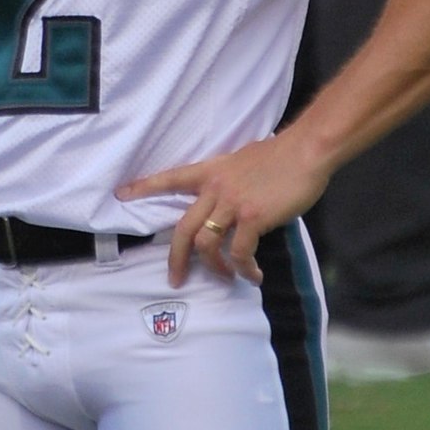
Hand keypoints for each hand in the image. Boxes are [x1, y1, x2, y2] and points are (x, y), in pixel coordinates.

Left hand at [116, 133, 329, 287]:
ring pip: (208, 245)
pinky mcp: (253, 217)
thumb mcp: (245, 162)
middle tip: (176, 279)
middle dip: (176, 258)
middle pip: (183, 228)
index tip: (121, 194)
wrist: (308, 150)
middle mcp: (216, 188)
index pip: (171, 178)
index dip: (145, 187)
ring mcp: (233, 204)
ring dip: (216, 268)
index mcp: (212, 171)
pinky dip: (245, 269)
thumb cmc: (283, 155)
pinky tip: (254, 275)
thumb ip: (232, 182)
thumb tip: (233, 204)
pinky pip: (240, 252)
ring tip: (228, 278)